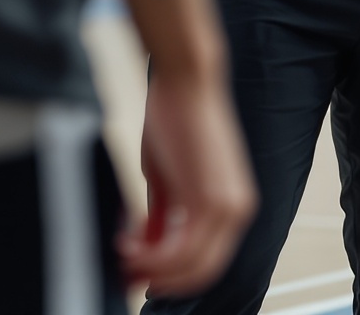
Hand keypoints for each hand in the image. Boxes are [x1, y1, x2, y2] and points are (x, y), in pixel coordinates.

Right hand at [125, 68, 256, 296]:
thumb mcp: (167, 175)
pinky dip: (151, 256)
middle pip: (201, 272)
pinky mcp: (211, 201)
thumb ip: (164, 212)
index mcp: (232, 205)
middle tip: (127, 274)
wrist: (186, 81)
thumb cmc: (176, 116)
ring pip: (190, 266)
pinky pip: (180, 250)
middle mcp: (237, 210)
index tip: (140, 272)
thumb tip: (149, 243)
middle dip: (160, 278)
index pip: (206, 260)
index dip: (171, 274)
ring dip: (150, 267)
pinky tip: (127, 243)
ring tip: (122, 252)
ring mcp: (227, 207)